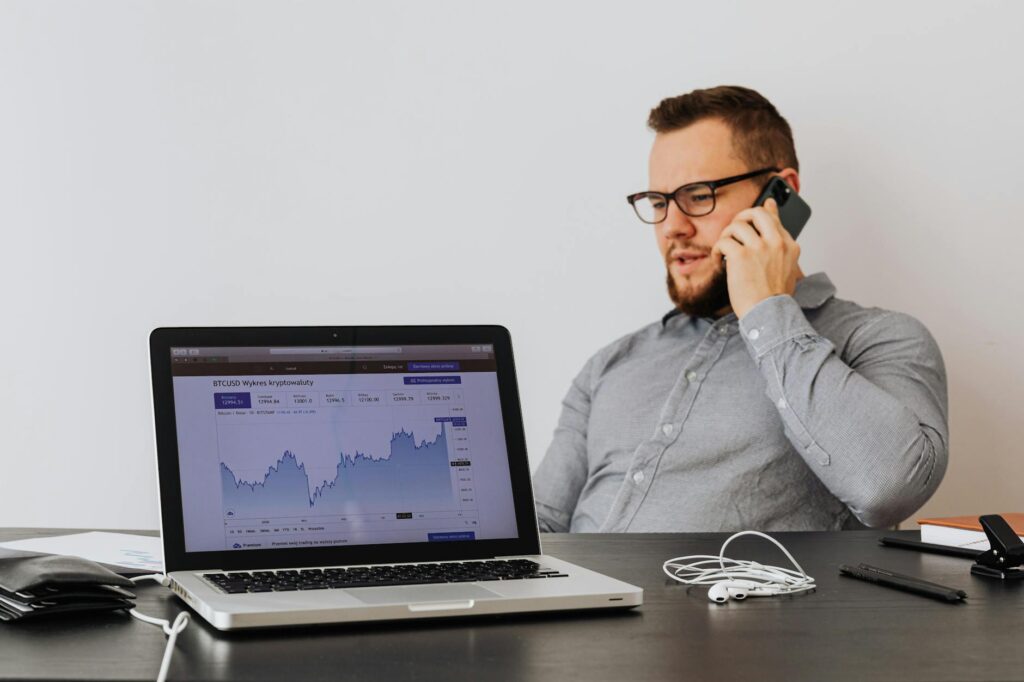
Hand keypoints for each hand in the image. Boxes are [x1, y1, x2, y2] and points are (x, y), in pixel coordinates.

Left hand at [710, 198, 801, 318]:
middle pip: (756, 213)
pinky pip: (724, 241)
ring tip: (724, 250)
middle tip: (734, 231)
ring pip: (737, 225)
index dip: (763, 213)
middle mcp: (775, 243)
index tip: (758, 209)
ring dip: (726, 236)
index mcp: (789, 246)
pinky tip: (718, 260)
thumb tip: (775, 222)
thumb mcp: (786, 268)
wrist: (769, 314)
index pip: (774, 219)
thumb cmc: (774, 297)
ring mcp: (758, 247)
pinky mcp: (741, 255)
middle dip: (742, 217)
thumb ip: (780, 246)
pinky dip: (716, 250)